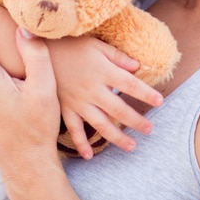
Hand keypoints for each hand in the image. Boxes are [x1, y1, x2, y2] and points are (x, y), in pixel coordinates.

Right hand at [49, 36, 162, 157]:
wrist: (39, 50)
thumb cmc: (70, 43)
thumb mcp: (96, 44)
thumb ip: (117, 56)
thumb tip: (138, 66)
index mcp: (102, 71)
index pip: (130, 85)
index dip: (146, 94)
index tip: (160, 101)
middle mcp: (92, 89)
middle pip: (119, 109)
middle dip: (136, 121)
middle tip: (150, 130)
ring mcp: (78, 101)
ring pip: (100, 124)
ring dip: (116, 137)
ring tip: (131, 146)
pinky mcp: (64, 108)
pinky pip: (74, 129)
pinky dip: (81, 144)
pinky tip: (89, 156)